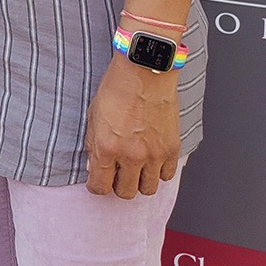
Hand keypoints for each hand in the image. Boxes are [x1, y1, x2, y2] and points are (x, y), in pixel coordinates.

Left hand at [85, 53, 179, 197]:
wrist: (144, 72)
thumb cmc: (116, 89)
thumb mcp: (93, 117)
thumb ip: (93, 144)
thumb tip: (94, 165)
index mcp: (106, 148)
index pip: (100, 187)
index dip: (97, 187)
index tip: (98, 182)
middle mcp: (131, 156)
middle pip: (126, 193)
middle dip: (118, 186)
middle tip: (117, 174)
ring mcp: (154, 154)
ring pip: (148, 189)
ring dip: (140, 181)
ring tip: (135, 169)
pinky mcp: (172, 148)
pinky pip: (167, 175)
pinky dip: (159, 172)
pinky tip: (152, 161)